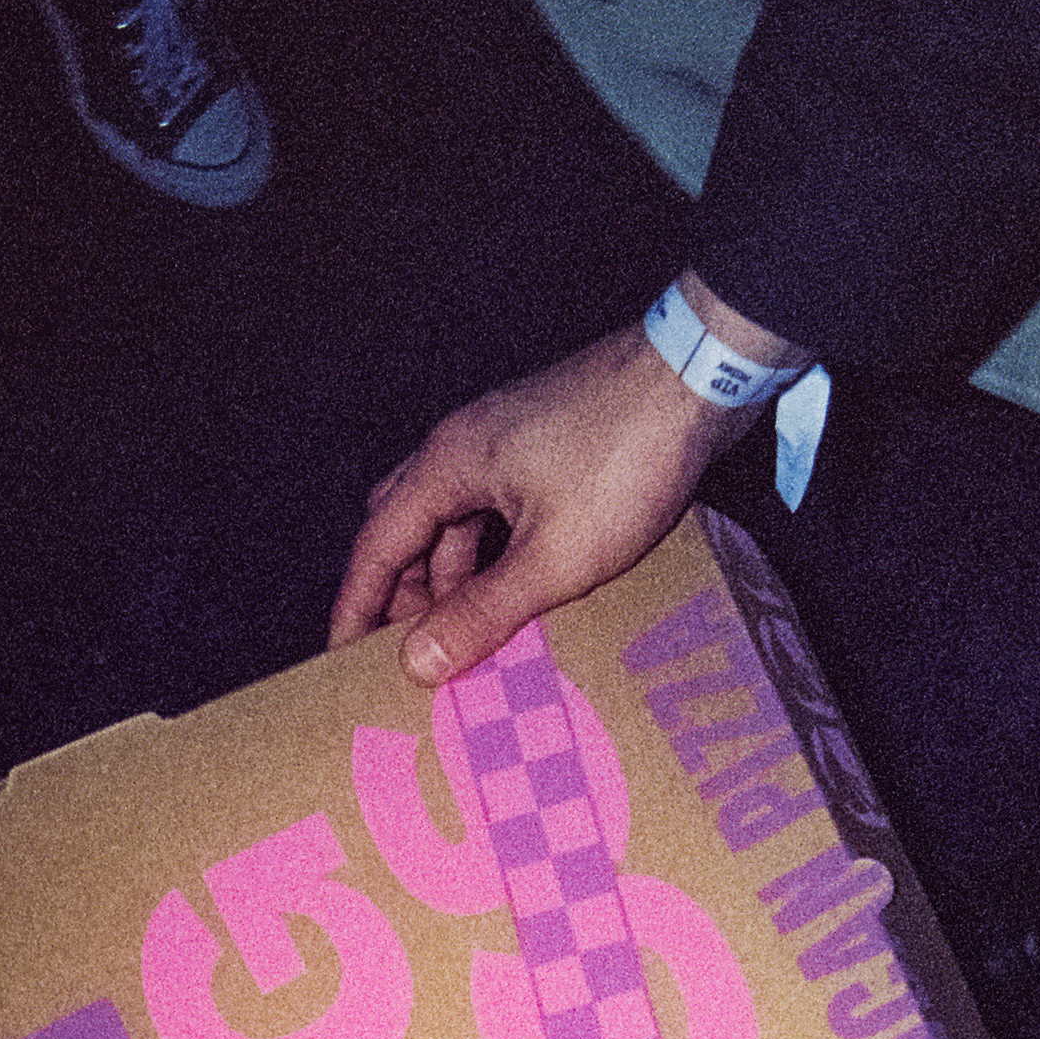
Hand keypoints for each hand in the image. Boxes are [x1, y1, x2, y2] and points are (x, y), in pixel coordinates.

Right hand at [328, 275, 812, 685]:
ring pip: (456, 520)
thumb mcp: (551, 558)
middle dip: (403, 594)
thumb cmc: (623, 460)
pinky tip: (521, 591)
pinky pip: (498, 510)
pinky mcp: (548, 444)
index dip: (356, 608)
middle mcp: (464, 446)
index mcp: (447, 465)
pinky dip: (496, 555)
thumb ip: (481, 612)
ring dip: (456, 578)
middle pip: (407, 529)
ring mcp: (507, 441)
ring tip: (470, 636)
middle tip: (412, 653)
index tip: (341, 658)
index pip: (375, 546)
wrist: (698, 377)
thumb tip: (417, 661)